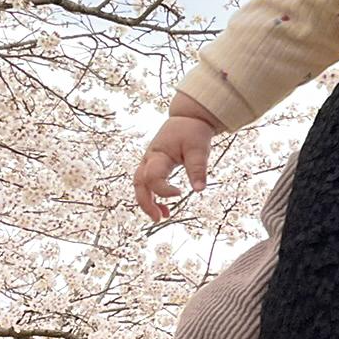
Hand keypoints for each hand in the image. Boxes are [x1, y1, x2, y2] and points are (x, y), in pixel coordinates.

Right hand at [134, 98, 219, 219]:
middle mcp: (149, 159)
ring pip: (140, 185)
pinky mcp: (153, 166)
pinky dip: (153, 197)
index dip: (164, 189)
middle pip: (139, 183)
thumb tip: (199, 190)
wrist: (188, 119)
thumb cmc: (192, 131)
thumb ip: (197, 169)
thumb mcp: (199, 148)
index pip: (153, 176)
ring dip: (148, 203)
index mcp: (158, 154)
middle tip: (159, 219)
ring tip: (162, 217)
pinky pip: (147, 183)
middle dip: (146, 203)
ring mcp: (149, 162)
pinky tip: (165, 208)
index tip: (181, 193)